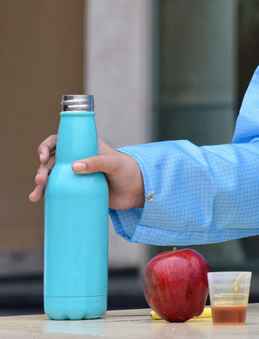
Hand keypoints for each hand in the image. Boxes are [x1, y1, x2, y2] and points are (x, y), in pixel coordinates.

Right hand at [29, 135, 145, 209]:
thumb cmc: (129, 171)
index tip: (43, 156)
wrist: (137, 191)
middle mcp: (78, 159)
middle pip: (52, 160)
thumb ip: (98, 163)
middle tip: (41, 180)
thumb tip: (74, 167)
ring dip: (41, 184)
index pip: (61, 141)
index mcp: (85, 147)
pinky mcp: (78, 190)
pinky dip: (47, 194)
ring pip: (52, 176)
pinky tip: (38, 200)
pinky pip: (58, 190)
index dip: (48, 146)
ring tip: (36, 195)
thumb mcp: (115, 164)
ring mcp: (77, 176)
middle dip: (42, 169)